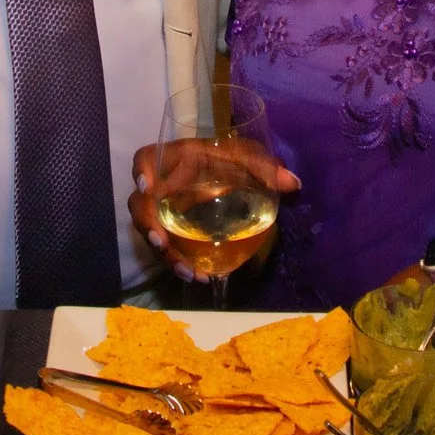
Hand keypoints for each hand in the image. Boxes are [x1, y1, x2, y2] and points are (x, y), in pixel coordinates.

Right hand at [128, 138, 300, 283]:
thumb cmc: (231, 159)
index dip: (140, 170)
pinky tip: (199, 276)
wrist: (229, 172)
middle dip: (147, 225)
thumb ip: (266, 167)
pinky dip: (180, 263)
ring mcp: (164, 210)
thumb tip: (294, 183)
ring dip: (167, 254)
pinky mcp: (172, 229)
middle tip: (160, 242)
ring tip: (188, 271)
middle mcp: (163, 185)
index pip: (146, 158)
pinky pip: (167, 248)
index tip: (147, 187)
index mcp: (176, 159)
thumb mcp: (247, 158)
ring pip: (152, 233)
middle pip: (140, 204)